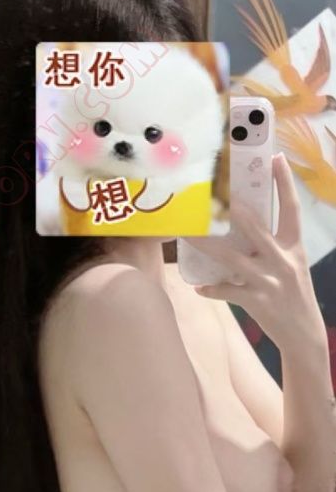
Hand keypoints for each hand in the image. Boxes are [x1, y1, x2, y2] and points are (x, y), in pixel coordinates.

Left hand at [191, 153, 324, 349]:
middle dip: (235, 211)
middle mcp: (283, 260)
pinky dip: (211, 290)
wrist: (303, 333)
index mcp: (294, 246)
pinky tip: (198, 288)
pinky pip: (227, 292)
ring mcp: (269, 281)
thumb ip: (272, 245)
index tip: (276, 158)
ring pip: (231, 258)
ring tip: (188, 234)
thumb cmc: (293, 294)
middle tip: (215, 193)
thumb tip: (244, 224)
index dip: (284, 182)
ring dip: (207, 245)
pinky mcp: (256, 301)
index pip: (291, 208)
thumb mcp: (292, 264)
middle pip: (256, 228)